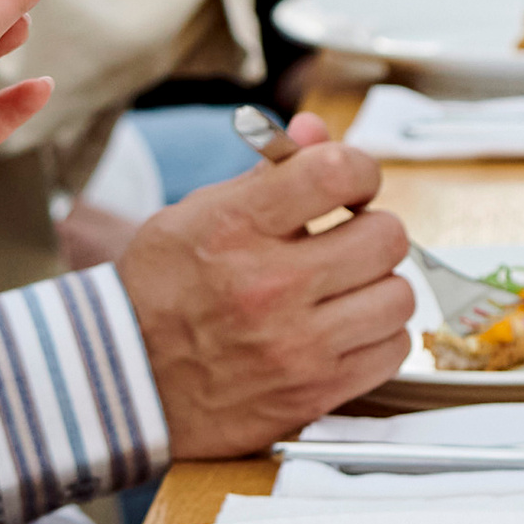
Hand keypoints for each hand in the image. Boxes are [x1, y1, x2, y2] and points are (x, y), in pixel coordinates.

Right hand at [117, 117, 413, 451]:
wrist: (124, 382)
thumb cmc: (158, 294)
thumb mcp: (195, 214)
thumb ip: (266, 173)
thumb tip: (315, 131)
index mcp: (236, 228)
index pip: (337, 172)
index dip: (359, 170)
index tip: (351, 186)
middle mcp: (270, 286)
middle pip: (385, 236)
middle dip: (371, 231)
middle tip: (348, 242)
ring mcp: (296, 345)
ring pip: (398, 295)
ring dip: (378, 287)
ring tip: (346, 289)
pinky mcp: (314, 392)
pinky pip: (393, 351)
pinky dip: (378, 337)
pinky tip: (346, 329)